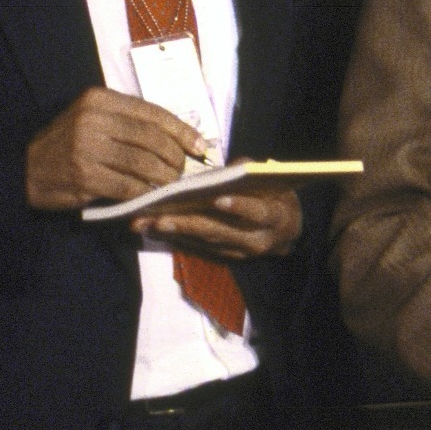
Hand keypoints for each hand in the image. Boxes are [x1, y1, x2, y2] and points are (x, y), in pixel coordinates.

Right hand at [26, 87, 205, 209]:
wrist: (26, 168)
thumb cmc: (70, 143)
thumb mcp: (96, 120)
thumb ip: (131, 123)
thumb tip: (182, 138)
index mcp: (101, 99)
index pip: (154, 113)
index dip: (183, 131)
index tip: (201, 147)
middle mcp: (93, 118)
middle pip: (152, 138)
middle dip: (175, 157)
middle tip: (184, 171)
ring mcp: (87, 147)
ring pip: (143, 163)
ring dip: (164, 177)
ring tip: (172, 184)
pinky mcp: (84, 175)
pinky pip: (128, 185)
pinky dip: (145, 193)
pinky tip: (152, 196)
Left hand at [132, 188, 301, 260]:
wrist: (285, 232)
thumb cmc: (277, 198)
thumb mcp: (273, 183)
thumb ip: (250, 174)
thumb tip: (226, 170)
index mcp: (275, 217)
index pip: (258, 212)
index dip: (240, 206)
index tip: (219, 199)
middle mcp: (257, 240)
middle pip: (220, 232)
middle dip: (188, 224)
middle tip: (159, 218)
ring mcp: (239, 253)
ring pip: (204, 242)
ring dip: (173, 233)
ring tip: (145, 224)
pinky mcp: (224, 258)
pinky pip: (197, 249)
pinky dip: (175, 239)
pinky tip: (153, 231)